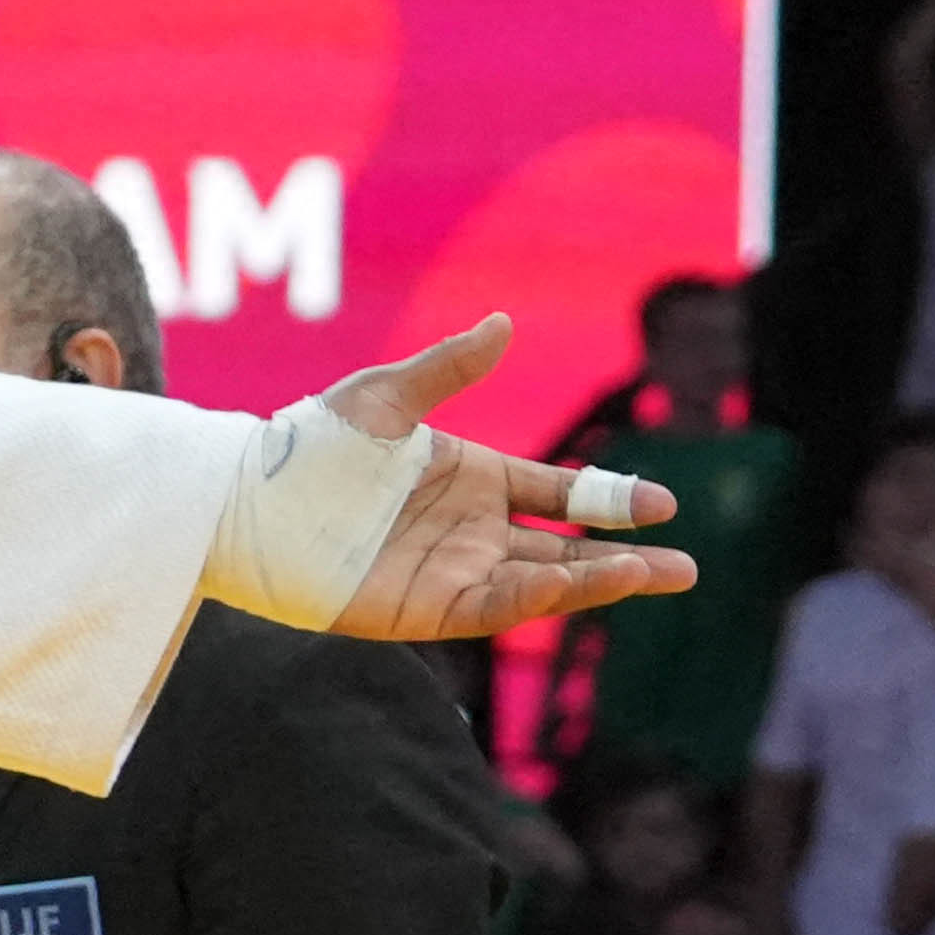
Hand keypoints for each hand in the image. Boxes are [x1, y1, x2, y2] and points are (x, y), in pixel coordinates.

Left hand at [306, 322, 699, 639]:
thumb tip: (504, 324)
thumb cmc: (309, 446)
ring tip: (655, 577)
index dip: (609, 501)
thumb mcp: (385, 399)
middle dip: (623, 559)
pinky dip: (535, 600)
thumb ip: (447, 368)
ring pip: (540, 584)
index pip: (560, 495)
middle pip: (564, 549)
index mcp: (473, 479)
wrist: (249, 502)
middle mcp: (471, 532)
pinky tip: (576, 587)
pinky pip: (491, 609)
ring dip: (596, 584)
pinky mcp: (422, 610)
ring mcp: (450, 572)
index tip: (661, 505)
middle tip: (685, 568)